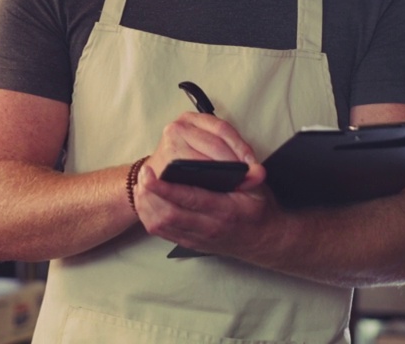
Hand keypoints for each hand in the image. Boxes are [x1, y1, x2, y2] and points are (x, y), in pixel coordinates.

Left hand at [132, 111, 270, 255]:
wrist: (263, 241)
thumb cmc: (258, 211)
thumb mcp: (258, 190)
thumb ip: (249, 175)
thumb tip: (247, 162)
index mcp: (225, 211)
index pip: (190, 199)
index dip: (166, 187)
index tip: (151, 174)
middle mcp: (209, 227)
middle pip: (168, 214)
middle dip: (150, 194)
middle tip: (143, 175)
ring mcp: (197, 237)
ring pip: (160, 225)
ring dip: (146, 204)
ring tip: (141, 185)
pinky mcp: (189, 242)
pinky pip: (161, 232)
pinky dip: (149, 215)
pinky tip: (146, 200)